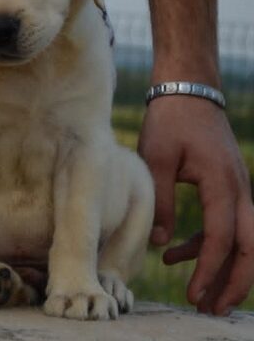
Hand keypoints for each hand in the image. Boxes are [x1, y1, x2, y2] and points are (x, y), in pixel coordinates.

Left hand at [138, 96, 253, 314]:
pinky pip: (226, 224)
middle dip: (235, 282)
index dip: (209, 270)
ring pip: (242, 240)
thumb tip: (157, 241)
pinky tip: (174, 253)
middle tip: (212, 309)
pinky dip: (206, 243)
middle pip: (249, 248)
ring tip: (198, 294)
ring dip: (223, 268)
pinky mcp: (227, 187)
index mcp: (221, 183)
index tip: (192, 296)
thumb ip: (161, 201)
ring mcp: (237, 188)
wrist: (189, 91)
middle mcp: (239, 189)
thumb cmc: (171, 120)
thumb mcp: (156, 158)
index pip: (221, 238)